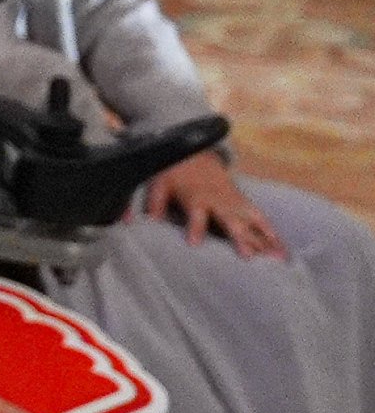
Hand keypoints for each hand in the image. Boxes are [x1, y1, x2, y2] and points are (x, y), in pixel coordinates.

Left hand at [140, 153, 285, 257]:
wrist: (196, 152)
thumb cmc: (174, 172)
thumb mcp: (157, 183)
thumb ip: (150, 202)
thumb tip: (130, 221)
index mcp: (195, 197)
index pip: (194, 214)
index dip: (194, 228)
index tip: (194, 244)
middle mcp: (218, 201)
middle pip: (230, 220)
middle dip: (239, 237)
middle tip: (248, 257)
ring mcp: (234, 202)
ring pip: (252, 222)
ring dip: (264, 239)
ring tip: (276, 260)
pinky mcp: (244, 203)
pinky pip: (261, 219)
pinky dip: (273, 235)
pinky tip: (283, 251)